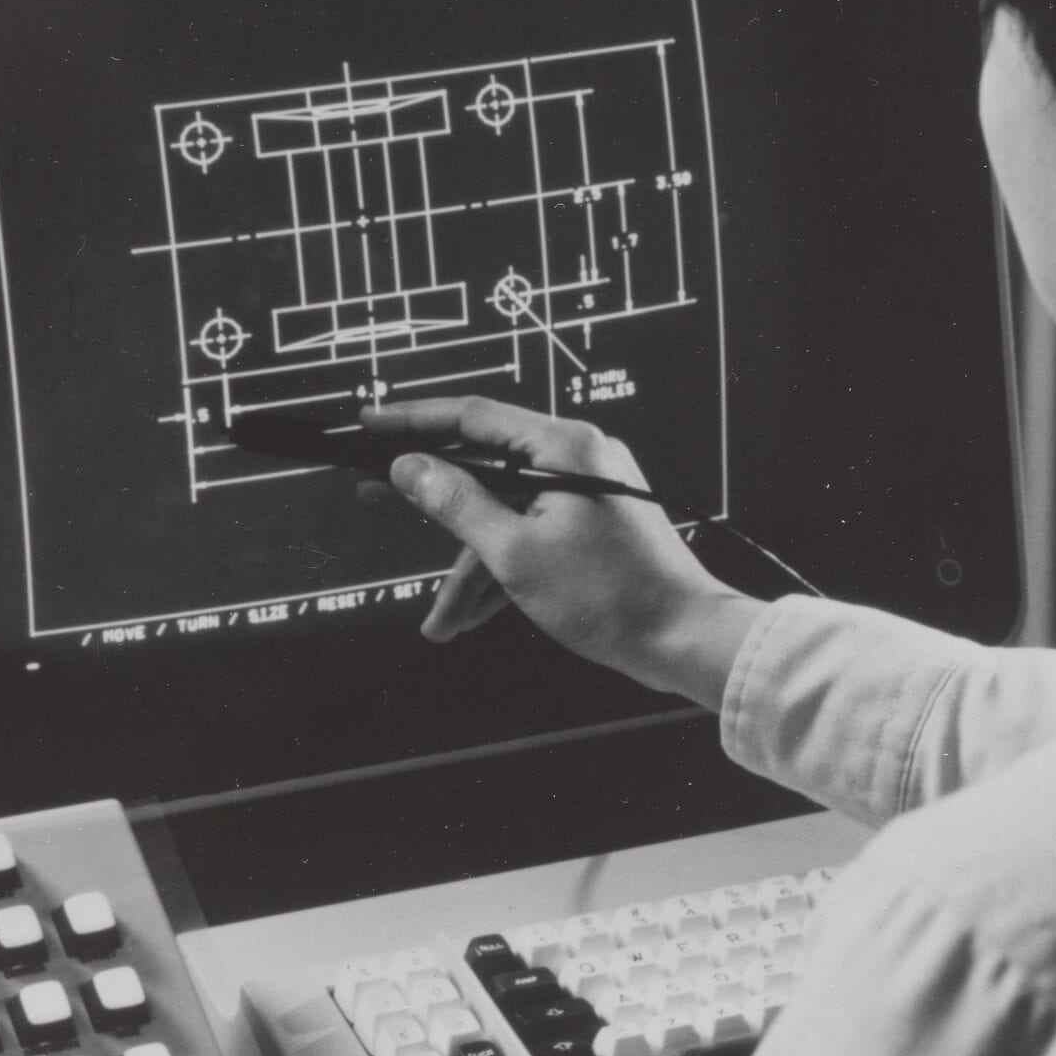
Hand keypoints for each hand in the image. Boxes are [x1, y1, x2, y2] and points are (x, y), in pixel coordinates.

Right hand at [363, 395, 762, 705]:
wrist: (683, 639)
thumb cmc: (613, 597)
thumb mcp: (515, 553)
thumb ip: (456, 503)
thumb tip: (411, 468)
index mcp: (564, 446)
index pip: (472, 416)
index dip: (413, 421)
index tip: (372, 425)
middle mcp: (579, 458)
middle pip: (485, 468)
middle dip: (434, 507)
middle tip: (373, 500)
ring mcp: (588, 492)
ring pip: (506, 515)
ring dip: (470, 568)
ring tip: (441, 620)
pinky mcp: (594, 524)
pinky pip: (532, 534)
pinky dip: (503, 571)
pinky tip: (473, 616)